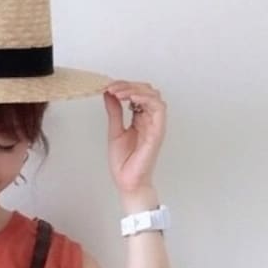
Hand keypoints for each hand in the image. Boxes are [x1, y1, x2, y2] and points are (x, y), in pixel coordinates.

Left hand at [101, 80, 166, 196]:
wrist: (126, 182)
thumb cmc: (124, 162)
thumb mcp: (114, 131)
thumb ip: (114, 112)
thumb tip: (109, 93)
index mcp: (140, 119)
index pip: (137, 93)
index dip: (124, 86)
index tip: (109, 87)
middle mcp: (149, 119)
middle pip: (146, 90)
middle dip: (129, 85)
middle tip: (112, 88)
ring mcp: (155, 124)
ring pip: (153, 95)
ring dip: (136, 90)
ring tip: (119, 92)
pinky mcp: (158, 131)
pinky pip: (158, 108)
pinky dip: (145, 99)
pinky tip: (130, 99)